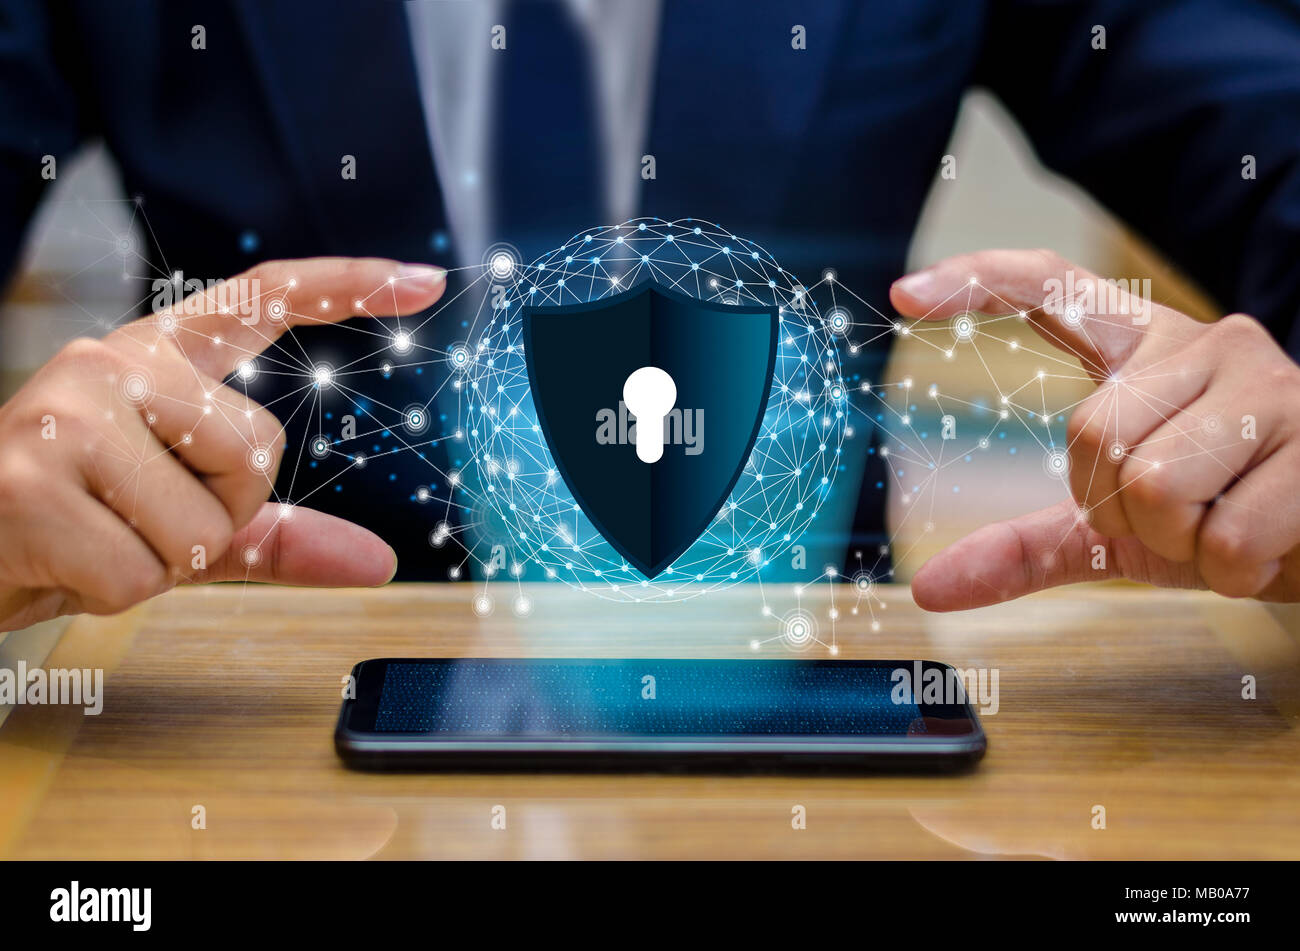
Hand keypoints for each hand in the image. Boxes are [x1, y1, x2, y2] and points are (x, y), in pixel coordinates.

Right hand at [0, 257, 445, 630]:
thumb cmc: (66, 526)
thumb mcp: (177, 521)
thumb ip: (273, 533)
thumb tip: (378, 562)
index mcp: (154, 359)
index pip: (264, 299)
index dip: (349, 285)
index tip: (423, 278)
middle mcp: (111, 363)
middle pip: (258, 451)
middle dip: (217, 514)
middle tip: (137, 518)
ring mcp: (67, 415)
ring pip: (204, 523)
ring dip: (161, 562)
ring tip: (94, 537)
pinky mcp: (30, 481)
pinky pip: (143, 572)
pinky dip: (112, 593)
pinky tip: (59, 559)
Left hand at [890, 249, 1299, 609]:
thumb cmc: (1222, 517)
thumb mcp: (1118, 534)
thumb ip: (1027, 546)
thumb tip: (929, 587)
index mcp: (1148, 349)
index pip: (1056, 289)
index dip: (980, 283)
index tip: (903, 291)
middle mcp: (1207, 343)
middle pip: (1091, 436)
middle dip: (1121, 511)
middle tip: (1179, 517)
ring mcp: (1270, 382)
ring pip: (1155, 487)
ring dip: (1181, 543)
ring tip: (1225, 525)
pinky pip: (1226, 536)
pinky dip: (1233, 567)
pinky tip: (1268, 543)